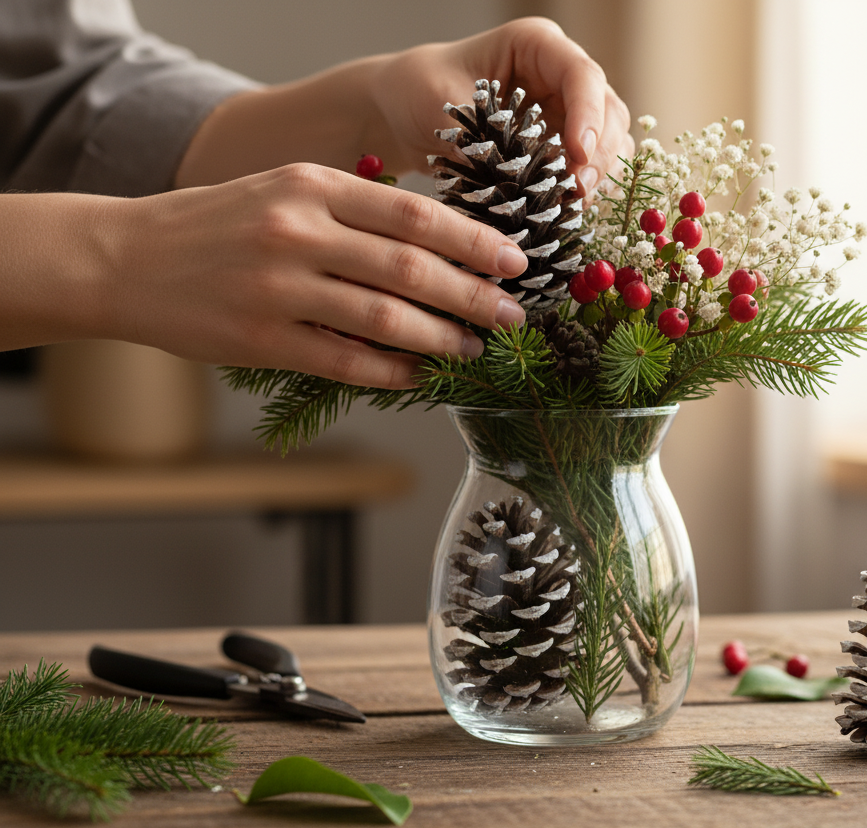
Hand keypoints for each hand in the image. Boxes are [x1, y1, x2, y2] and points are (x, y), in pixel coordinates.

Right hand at [105, 164, 529, 387]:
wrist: (125, 258)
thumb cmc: (217, 224)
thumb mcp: (284, 190)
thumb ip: (354, 208)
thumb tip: (439, 242)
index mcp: (312, 187)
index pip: (415, 214)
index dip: (474, 240)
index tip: (515, 259)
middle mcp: (299, 233)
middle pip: (412, 268)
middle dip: (474, 295)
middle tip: (512, 314)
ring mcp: (279, 288)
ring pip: (385, 318)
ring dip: (442, 339)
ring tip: (475, 349)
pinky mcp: (262, 340)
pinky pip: (346, 361)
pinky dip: (393, 372)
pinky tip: (421, 376)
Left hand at [371, 17, 633, 195]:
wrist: (407, 111)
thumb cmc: (420, 89)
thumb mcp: (439, 103)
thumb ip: (477, 135)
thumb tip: (508, 180)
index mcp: (537, 46)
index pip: (581, 75)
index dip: (589, 115)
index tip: (577, 155)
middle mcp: (561, 76)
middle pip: (608, 111)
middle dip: (599, 154)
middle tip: (578, 192)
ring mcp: (568, 111)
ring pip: (610, 141)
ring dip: (598, 175)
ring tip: (572, 205)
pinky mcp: (564, 146)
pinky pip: (592, 167)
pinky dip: (586, 189)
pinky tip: (568, 209)